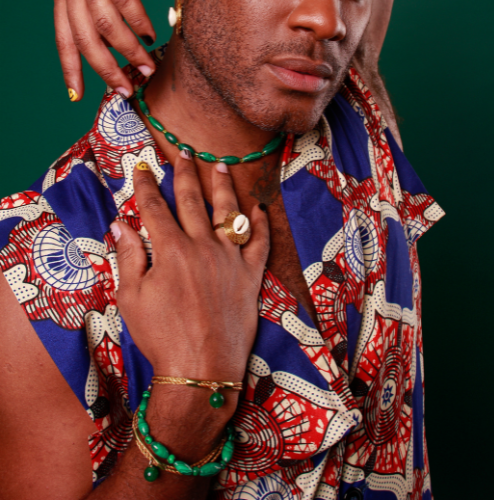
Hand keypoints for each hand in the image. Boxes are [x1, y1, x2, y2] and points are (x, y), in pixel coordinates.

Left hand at [54, 0, 156, 100]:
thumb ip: (96, 19)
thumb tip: (110, 49)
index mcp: (65, 0)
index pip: (65, 41)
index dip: (71, 71)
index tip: (76, 97)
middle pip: (87, 41)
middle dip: (109, 72)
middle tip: (128, 91)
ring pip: (110, 29)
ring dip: (132, 54)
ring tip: (148, 69)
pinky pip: (130, 8)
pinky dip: (142, 27)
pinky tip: (149, 37)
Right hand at [111, 154, 269, 384]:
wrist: (201, 368)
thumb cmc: (162, 336)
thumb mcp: (132, 298)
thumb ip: (129, 257)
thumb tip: (119, 225)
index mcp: (171, 250)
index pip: (154, 207)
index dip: (145, 185)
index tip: (141, 167)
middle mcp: (202, 246)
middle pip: (191, 200)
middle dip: (184, 173)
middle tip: (183, 153)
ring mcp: (230, 259)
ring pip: (228, 213)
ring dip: (222, 187)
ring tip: (219, 166)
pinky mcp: (250, 275)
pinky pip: (259, 243)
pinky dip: (260, 224)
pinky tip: (258, 208)